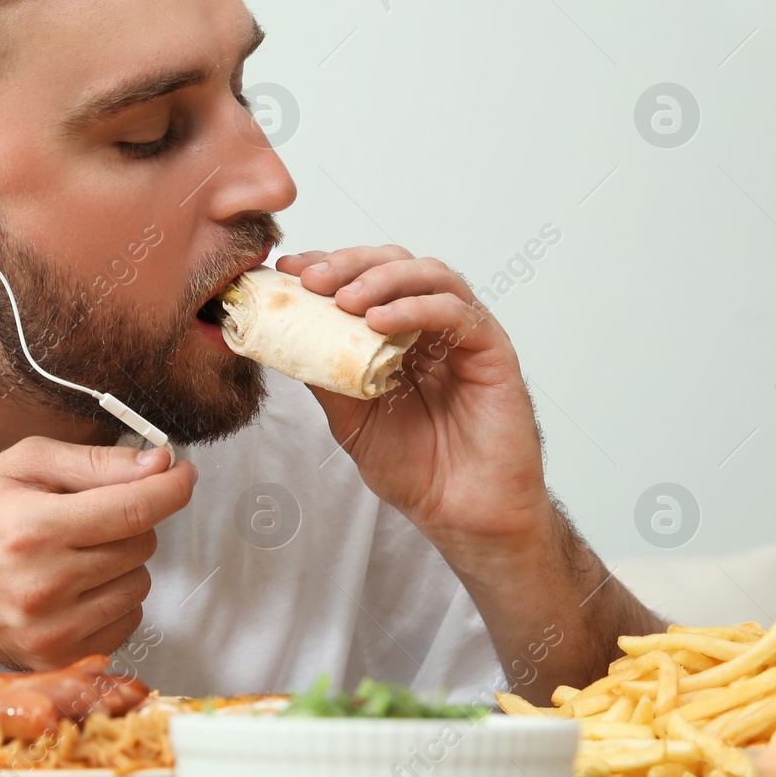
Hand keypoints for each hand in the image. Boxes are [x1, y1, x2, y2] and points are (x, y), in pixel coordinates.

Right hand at [0, 436, 196, 668]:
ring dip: (121, 563)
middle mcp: (45, 585)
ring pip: (139, 584)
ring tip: (74, 553)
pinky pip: (126, 622)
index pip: (134, 509)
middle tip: (89, 515)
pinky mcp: (58, 659)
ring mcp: (52, 630)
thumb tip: (157, 465)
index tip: (182, 474)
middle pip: (141, 544)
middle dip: (130, 520)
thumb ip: (92, 462)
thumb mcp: (18, 467)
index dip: (170, 487)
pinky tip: (75, 586)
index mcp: (34, 528)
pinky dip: (113, 600)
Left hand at [275, 247, 549, 554]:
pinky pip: (458, 312)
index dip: (326, 266)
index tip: (287, 271)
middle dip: (348, 264)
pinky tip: (382, 321)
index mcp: (398, 334)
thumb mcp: (351, 418)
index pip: (364, 280)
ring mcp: (464, 334)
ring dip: (382, 279)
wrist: (461, 513)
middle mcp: (431, 325)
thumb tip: (282, 338)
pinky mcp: (493, 350)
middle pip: (395, 263)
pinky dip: (417, 307)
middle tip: (312, 280)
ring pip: (430, 274)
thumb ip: (325, 377)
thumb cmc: (416, 468)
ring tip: (346, 300)